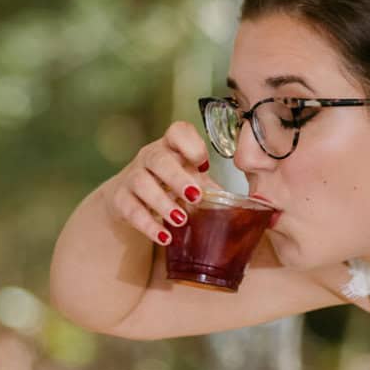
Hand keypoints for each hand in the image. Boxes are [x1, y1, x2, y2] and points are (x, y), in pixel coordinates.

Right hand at [104, 121, 209, 246]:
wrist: (128, 199)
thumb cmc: (168, 186)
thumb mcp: (190, 182)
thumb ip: (213, 190)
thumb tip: (250, 205)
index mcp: (171, 147)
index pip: (177, 132)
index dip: (191, 144)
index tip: (203, 164)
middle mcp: (150, 157)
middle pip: (158, 159)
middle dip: (177, 177)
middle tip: (195, 196)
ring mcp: (132, 176)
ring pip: (142, 183)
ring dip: (163, 202)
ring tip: (180, 220)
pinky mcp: (120, 199)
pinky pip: (131, 210)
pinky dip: (148, 225)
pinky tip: (164, 237)